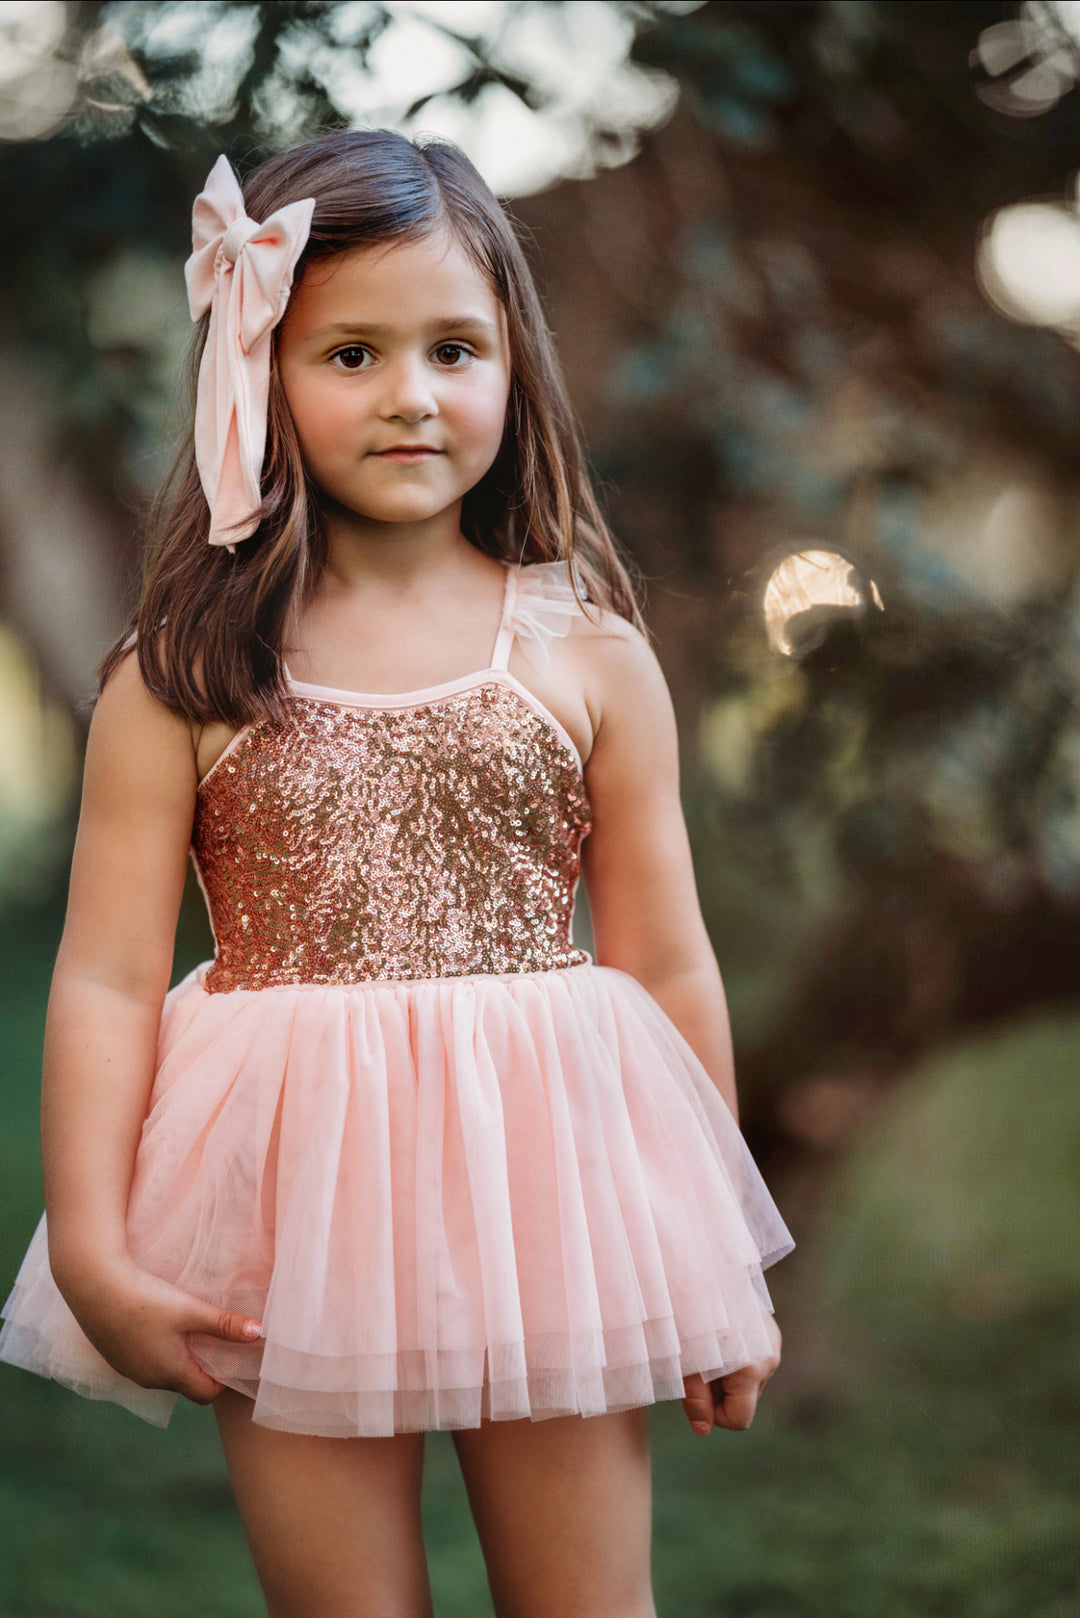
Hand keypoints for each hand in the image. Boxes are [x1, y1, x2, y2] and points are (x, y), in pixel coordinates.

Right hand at [55, 1257, 261, 1404]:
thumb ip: (225, 1324)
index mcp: (171, 1373)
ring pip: (163, 1372)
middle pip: (185, 1384)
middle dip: (203, 1367)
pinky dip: (157, 1350)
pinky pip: (144, 1362)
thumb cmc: (145, 1300)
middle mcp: (148, 1379)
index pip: (206, 1395)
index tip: (231, 1355)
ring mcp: (128, 1370)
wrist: (93, 1286)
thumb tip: (259, 1334)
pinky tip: (158, 1322)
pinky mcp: (115, 1355)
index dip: (223, 1380)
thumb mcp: (190, 1311)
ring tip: (188, 1327)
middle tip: (214, 1338)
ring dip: (179, 1357)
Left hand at [681, 1313, 781, 1435]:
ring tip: (706, 1346)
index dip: (713, 1415)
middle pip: (744, 1401)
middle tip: (695, 1363)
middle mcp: (770, 1358)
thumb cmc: (688, 1316)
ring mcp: (773, 1343)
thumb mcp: (685, 1363)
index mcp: (752, 1369)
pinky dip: (735, 1358)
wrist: (702, 1267)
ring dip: (726, 1375)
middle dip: (719, 1392)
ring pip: (748, 1382)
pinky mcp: (770, 1331)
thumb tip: (703, 1431)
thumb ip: (696, 1401)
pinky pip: (753, 1361)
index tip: (694, 1393)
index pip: (739, 1420)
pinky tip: (718, 1336)